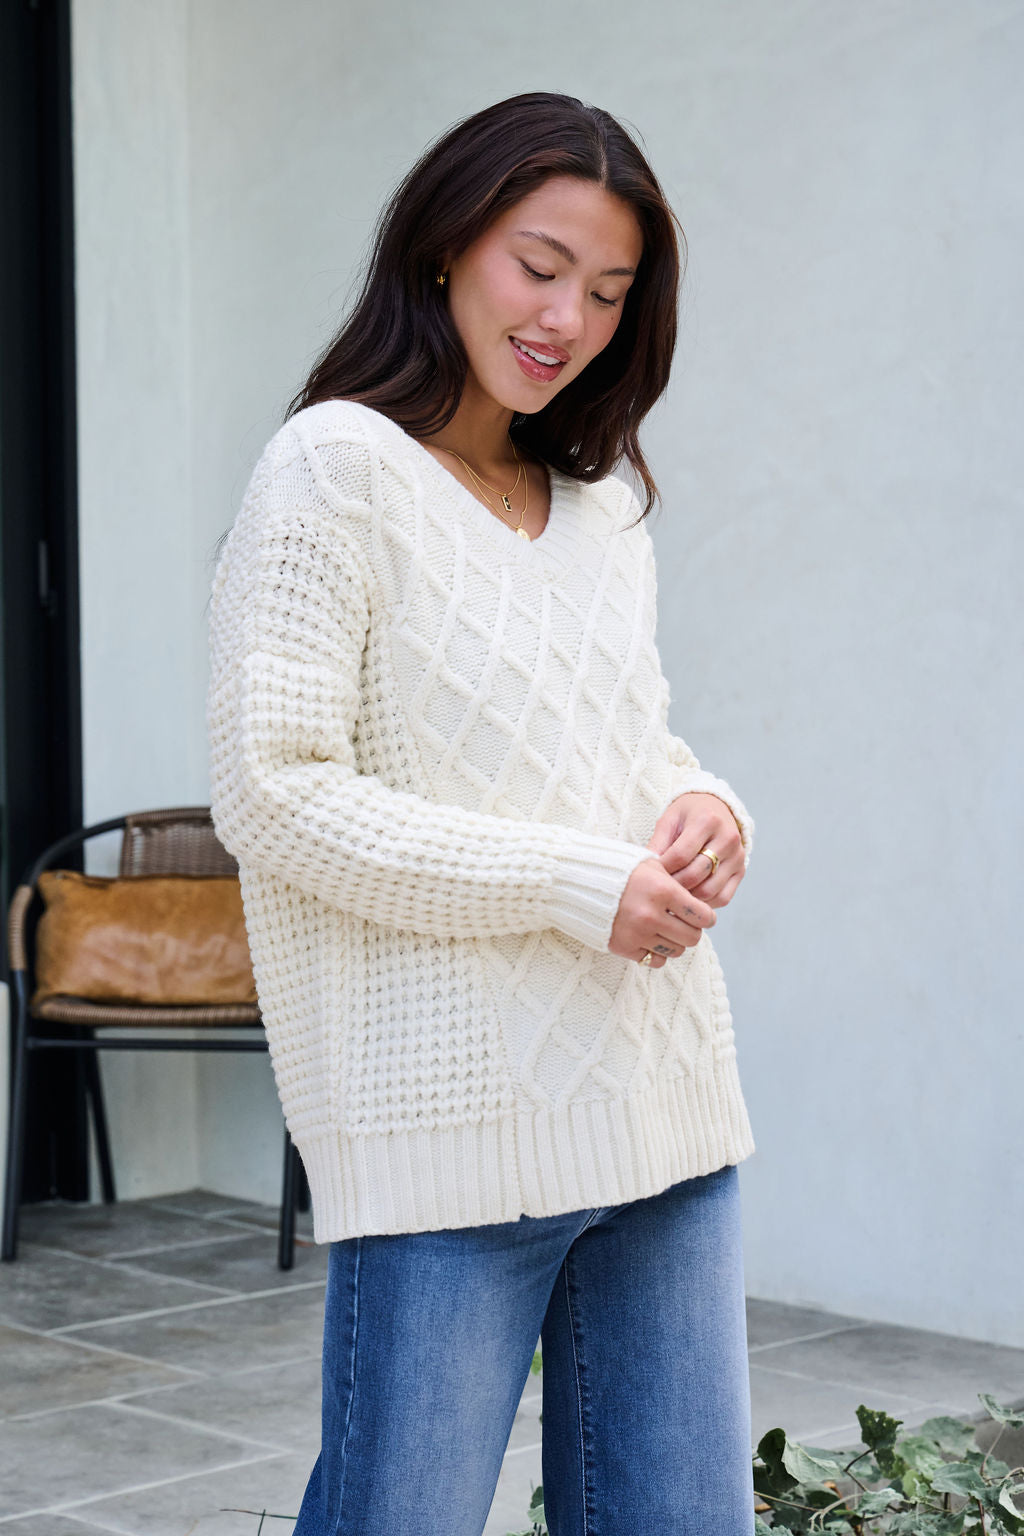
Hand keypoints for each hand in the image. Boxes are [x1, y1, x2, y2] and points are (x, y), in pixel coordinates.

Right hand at [609, 858, 715, 968]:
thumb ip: (677, 881)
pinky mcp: (624, 947)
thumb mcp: (652, 865)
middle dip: (693, 931)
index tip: (704, 916)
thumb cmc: (620, 870)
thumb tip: (700, 902)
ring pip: (676, 951)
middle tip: (686, 924)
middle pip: (692, 937)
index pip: (702, 916)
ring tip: (668, 930)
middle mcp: (651, 915)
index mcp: (662, 890)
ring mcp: (637, 933)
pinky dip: (657, 953)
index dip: (707, 917)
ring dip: (676, 942)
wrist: (581, 882)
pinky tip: (652, 939)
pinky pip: (654, 960)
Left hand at [647, 793, 745, 909]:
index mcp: (707, 820)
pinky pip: (723, 898)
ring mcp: (738, 856)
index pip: (680, 855)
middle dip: (673, 885)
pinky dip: (704, 903)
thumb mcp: (669, 819)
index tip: (650, 874)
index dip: (663, 869)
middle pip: (695, 875)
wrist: (716, 809)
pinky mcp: (741, 871)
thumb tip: (646, 870)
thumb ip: (658, 843)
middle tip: (659, 889)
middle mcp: (728, 838)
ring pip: (709, 890)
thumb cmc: (688, 815)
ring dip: (688, 897)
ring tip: (672, 894)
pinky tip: (690, 897)